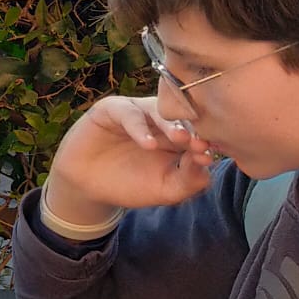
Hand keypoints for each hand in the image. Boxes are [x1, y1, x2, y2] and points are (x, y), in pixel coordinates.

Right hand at [44, 96, 213, 221]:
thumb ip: (189, 180)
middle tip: (199, 143)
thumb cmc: (130, 185)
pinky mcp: (112, 109)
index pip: (197, 132)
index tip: (209, 156)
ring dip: (171, 124)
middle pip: (181, 116)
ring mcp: (137, 112)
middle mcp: (159, 119)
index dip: (205, 142)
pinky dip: (140, 127)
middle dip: (192, 130)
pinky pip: (128, 112)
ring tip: (179, 139)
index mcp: (177, 136)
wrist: (89, 187)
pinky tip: (148, 144)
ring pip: (158, 109)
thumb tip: (207, 164)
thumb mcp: (165, 190)